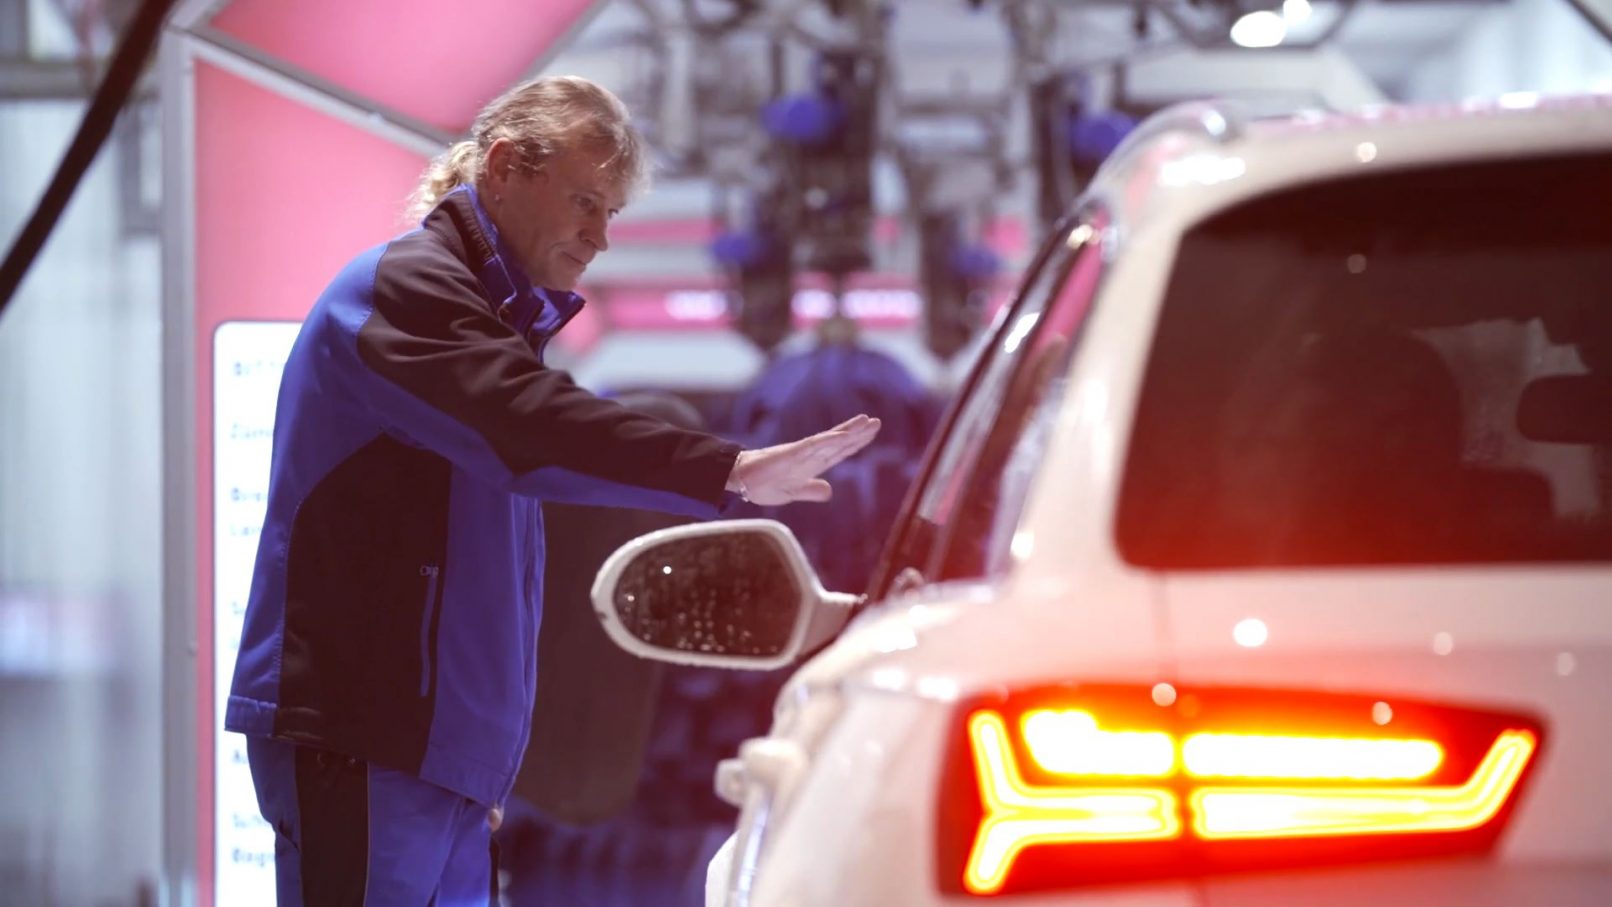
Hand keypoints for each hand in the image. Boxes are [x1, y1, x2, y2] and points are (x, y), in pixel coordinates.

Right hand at [728, 415, 882, 505]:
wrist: (741, 482)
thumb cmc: (763, 484)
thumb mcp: (792, 492)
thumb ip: (811, 490)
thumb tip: (829, 490)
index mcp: (812, 465)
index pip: (839, 452)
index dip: (856, 443)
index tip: (871, 433)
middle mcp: (810, 455)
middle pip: (839, 442)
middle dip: (858, 433)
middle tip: (876, 422)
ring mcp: (802, 453)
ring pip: (830, 440)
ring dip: (849, 430)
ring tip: (866, 421)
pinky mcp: (792, 454)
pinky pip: (815, 445)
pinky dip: (830, 440)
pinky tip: (845, 436)